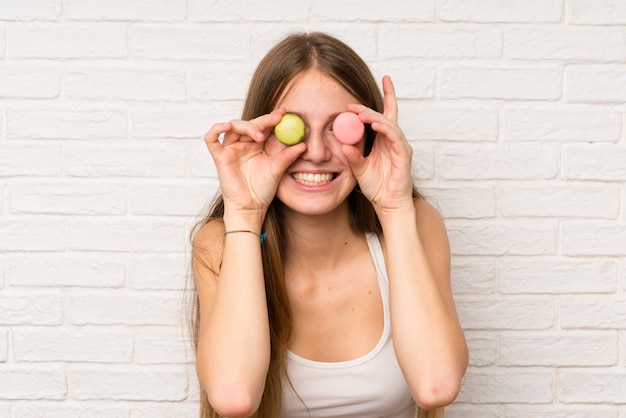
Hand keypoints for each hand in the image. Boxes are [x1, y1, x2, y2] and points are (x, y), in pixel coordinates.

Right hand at [204, 109, 305, 219]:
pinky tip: (226, 126)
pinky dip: (216, 129)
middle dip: (263, 120)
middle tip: (276, 119)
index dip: (273, 118)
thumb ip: (288, 155)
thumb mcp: (278, 169)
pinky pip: (211, 139)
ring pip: (233, 127)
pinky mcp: (220, 157)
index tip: (285, 113)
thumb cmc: (263, 190)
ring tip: (260, 135)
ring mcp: (230, 149)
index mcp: (257, 145)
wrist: (252, 207)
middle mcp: (243, 144)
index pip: (263, 126)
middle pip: (250, 124)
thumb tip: (303, 144)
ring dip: (246, 126)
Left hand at [341, 76, 414, 215]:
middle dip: (377, 102)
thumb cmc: (376, 187)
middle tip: (352, 103)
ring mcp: (400, 147)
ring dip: (374, 117)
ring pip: (389, 124)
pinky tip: (374, 124)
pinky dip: (385, 129)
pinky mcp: (403, 155)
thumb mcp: (359, 169)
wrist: (388, 204)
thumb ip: (352, 156)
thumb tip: (343, 145)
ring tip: (359, 114)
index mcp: (383, 142)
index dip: (372, 105)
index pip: (381, 117)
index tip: (351, 102)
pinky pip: (395, 137)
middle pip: (388, 115)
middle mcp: (393, 141)